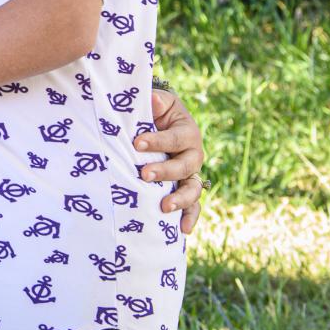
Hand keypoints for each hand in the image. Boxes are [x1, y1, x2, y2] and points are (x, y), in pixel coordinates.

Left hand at [135, 89, 205, 233]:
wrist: (159, 123)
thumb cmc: (154, 112)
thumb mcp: (156, 103)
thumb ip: (154, 102)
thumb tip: (152, 99)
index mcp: (187, 131)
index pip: (175, 138)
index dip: (157, 141)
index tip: (137, 143)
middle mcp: (192, 154)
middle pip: (185, 166)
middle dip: (165, 171)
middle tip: (144, 175)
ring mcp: (190, 174)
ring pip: (192, 188)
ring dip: (180, 199)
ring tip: (164, 207)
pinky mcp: (184, 188)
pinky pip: (193, 206)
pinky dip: (190, 217)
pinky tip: (182, 230)